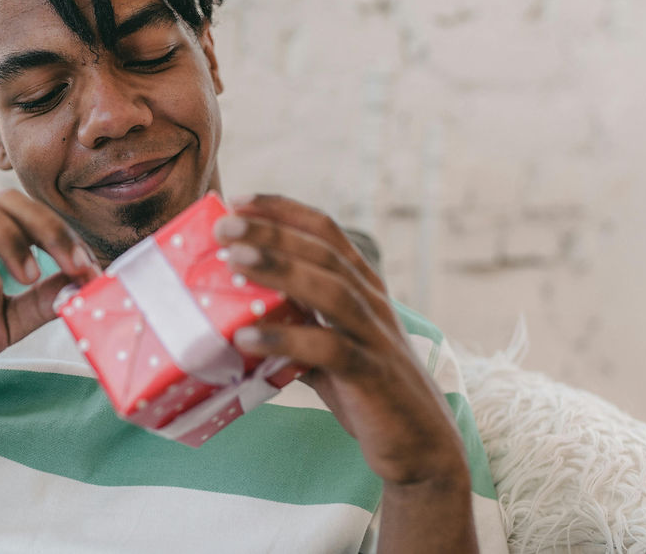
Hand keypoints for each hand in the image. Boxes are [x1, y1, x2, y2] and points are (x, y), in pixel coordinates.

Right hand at [0, 189, 100, 398]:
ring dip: (6, 235)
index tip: (91, 269)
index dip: (65, 235)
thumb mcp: (10, 321)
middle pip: (5, 198)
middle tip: (73, 264)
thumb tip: (85, 282)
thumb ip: (43, 301)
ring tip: (30, 276)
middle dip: (46, 227)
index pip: (32, 214)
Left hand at [214, 194, 468, 485]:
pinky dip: (285, 340)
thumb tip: (235, 319)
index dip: (284, 211)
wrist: (421, 445)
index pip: (326, 232)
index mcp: (363, 288)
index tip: (240, 200)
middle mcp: (372, 302)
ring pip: (330, 289)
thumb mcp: (327, 350)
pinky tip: (245, 339)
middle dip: (273, 232)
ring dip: (280, 270)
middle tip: (224, 224)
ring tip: (233, 261)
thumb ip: (295, 328)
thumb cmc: (369, 393)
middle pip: (323, 252)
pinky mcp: (372, 374)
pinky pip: (329, 349)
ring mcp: (375, 336)